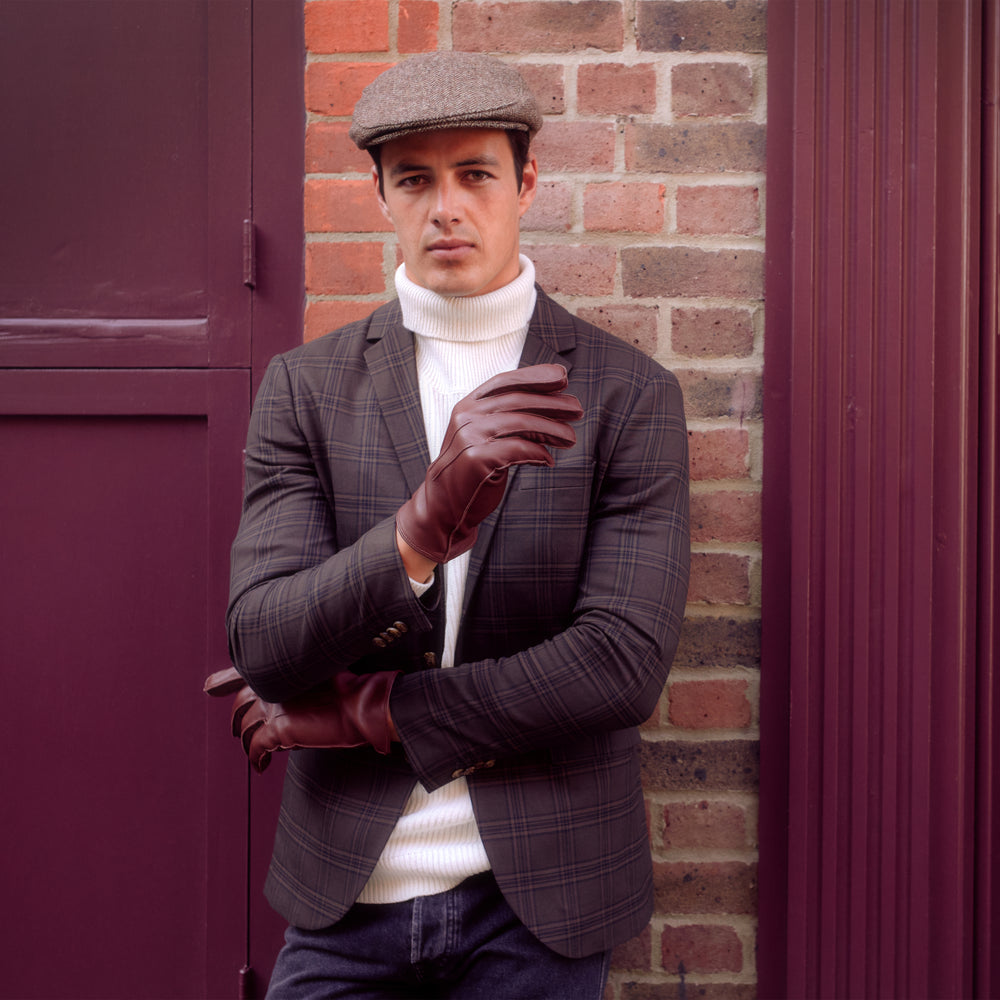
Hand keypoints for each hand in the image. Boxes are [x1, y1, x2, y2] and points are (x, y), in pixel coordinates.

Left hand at [204, 667, 399, 772]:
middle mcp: (275, 684)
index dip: (226, 680)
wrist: (366, 706)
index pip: (246, 673)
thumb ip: (304, 686)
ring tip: (255, 753)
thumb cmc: (354, 692)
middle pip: (242, 702)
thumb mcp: (327, 681)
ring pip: (245, 727)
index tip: (211, 687)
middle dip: (238, 718)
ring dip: (246, 741)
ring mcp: (275, 706)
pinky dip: (256, 758)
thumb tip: (297, 698)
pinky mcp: (279, 728)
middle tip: (239, 731)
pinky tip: (261, 766)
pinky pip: (256, 747)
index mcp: (285, 668)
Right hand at [396, 364, 582, 563]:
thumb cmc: (469, 471)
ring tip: (570, 438)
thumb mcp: (485, 437)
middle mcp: (466, 416)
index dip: (535, 376)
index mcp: (468, 406)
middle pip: (518, 400)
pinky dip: (538, 453)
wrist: (442, 506)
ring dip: (551, 428)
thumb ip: (508, 420)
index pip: (505, 381)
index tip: (563, 377)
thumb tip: (553, 406)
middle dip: (552, 403)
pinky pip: (517, 449)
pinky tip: (548, 460)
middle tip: (577, 409)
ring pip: (521, 422)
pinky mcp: (476, 459)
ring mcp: (469, 437)